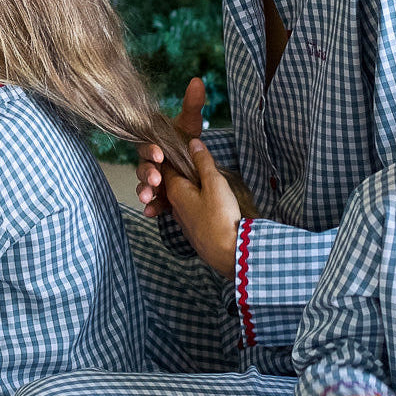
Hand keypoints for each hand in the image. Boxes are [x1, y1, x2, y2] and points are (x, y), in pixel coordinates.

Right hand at [136, 77, 204, 217]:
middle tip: (156, 179)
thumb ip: (193, 105)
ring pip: (144, 186)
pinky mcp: (159, 196)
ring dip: (145, 191)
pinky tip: (152, 212)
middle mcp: (150, 162)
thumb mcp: (190, 124)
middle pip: (142, 168)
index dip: (151, 150)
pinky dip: (151, 207)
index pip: (147, 146)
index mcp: (154, 144)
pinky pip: (152, 202)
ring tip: (149, 198)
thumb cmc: (184, 139)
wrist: (191, 164)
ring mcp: (153, 180)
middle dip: (147, 173)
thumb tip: (197, 80)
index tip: (159, 154)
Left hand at [164, 139, 240, 277]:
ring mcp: (182, 220)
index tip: (187, 147)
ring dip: (192, 188)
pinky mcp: (192, 230)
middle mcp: (174, 205)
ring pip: (183, 197)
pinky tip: (210, 202)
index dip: (176, 154)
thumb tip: (193, 142)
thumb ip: (203, 162)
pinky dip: (196, 202)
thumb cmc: (220, 217)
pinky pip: (190, 210)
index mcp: (176, 190)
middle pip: (175, 181)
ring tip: (209, 182)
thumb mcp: (215, 183)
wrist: (228, 252)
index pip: (168, 165)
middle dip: (185, 171)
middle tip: (203, 163)